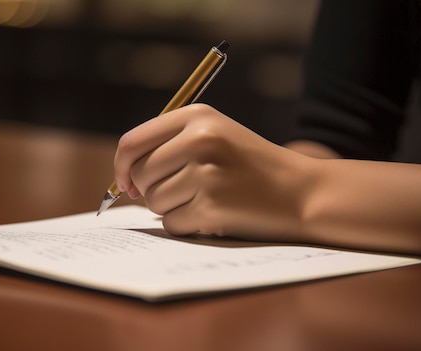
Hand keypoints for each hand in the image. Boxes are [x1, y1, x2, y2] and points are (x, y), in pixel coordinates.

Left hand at [114, 104, 313, 240]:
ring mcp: (205, 174)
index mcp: (197, 117)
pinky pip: (172, 223)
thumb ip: (170, 145)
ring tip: (203, 199)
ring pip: (153, 201)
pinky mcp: (212, 207)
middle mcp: (199, 140)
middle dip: (147, 190)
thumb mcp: (214, 135)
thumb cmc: (250, 165)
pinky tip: (212, 214)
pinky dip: (186, 225)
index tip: (125, 182)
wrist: (300, 192)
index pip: (132, 142)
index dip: (121, 166)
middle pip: (139, 174)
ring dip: (170, 208)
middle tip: (176, 192)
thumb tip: (124, 176)